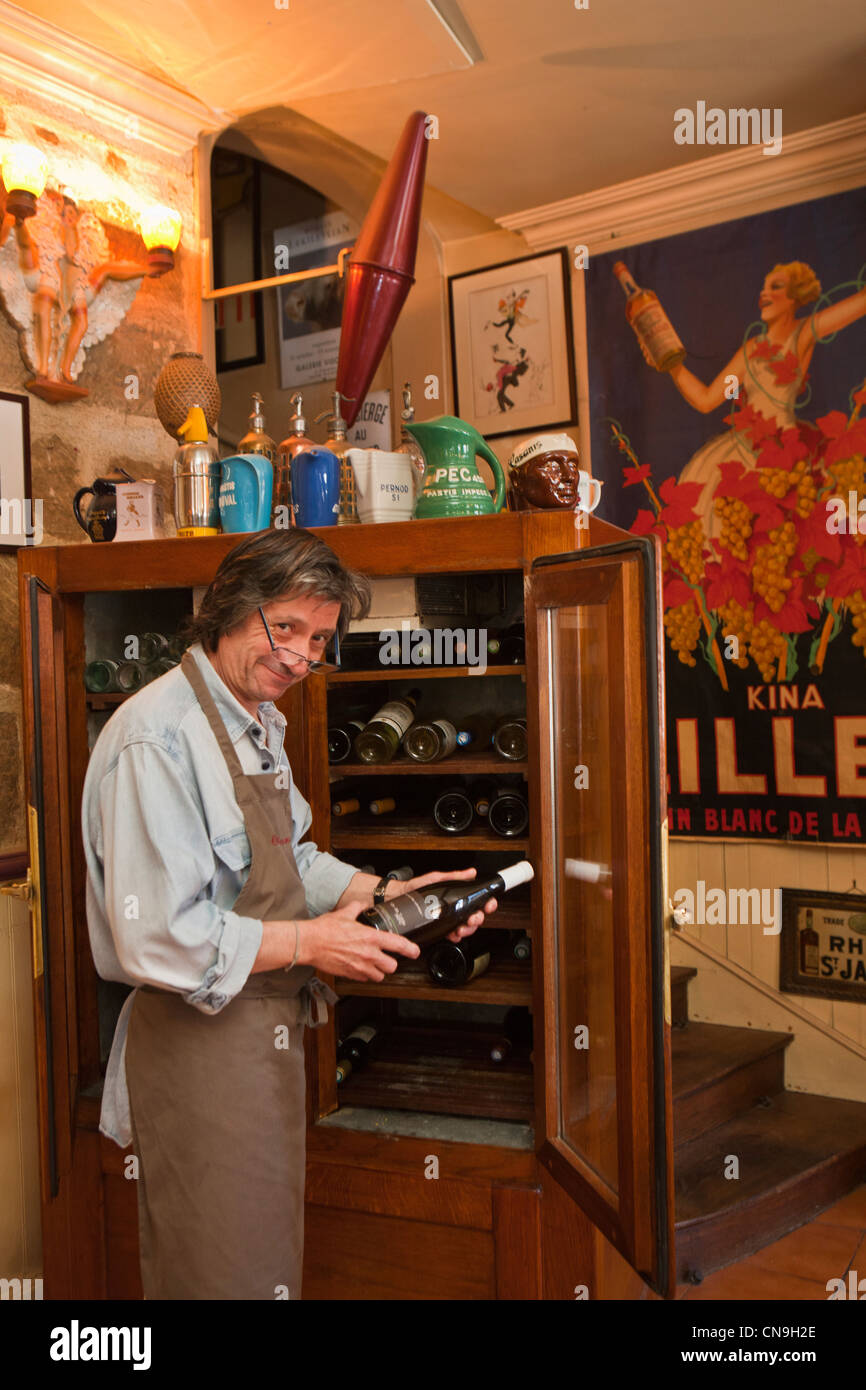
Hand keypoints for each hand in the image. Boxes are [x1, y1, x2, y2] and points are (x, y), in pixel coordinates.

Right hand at [296, 901, 420, 981]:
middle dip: (391, 963)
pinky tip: (359, 967)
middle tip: (387, 958)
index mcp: (370, 937)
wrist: (309, 943)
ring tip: (373, 964)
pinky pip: (365, 979)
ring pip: (380, 976)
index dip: (410, 949)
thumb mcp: (344, 913)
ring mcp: (360, 967)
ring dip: (379, 971)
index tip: (415, 951)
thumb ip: (358, 908)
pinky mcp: (350, 974)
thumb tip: (363, 904)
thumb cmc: (325, 929)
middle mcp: (368, 954)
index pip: (398, 945)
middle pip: (392, 966)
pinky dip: (365, 975)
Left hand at [396, 867, 498, 942]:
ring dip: (467, 929)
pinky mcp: (439, 928)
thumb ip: (455, 876)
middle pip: (475, 917)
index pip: (478, 901)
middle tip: (473, 918)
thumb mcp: (437, 879)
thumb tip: (471, 872)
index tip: (488, 904)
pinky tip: (453, 934)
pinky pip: (452, 935)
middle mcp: (455, 908)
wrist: (399, 896)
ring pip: (466, 928)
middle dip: (477, 919)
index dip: (487, 904)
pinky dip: (455, 936)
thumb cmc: (416, 887)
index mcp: (457, 897)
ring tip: (462, 927)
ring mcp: (448, 919)